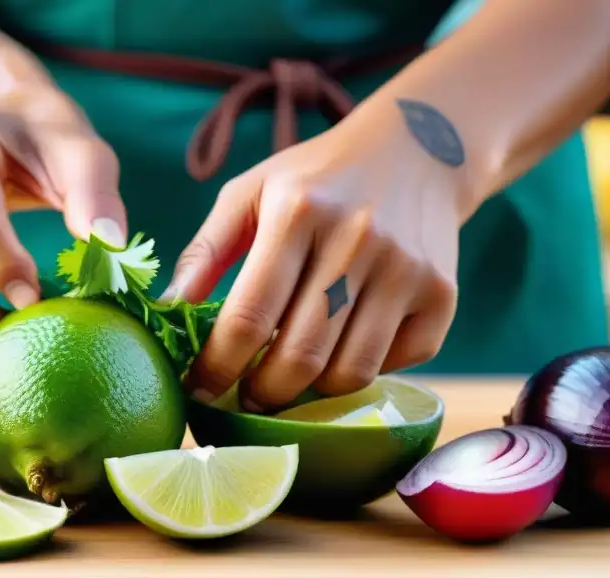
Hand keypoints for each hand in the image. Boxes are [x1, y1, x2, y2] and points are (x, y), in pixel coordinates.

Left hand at [165, 105, 462, 410]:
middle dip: (262, 394)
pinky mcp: (442, 295)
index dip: (217, 368)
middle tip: (246, 396)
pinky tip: (341, 351)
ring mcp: (406, 270)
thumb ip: (204, 251)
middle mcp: (357, 241)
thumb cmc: (316, 179)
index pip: (248, 317)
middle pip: (300, 357)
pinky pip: (393, 364)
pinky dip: (361, 372)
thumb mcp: (250, 193)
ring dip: (310, 394)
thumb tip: (167, 312)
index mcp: (298, 212)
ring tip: (288, 381)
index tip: (199, 389)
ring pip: (349, 373)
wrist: (418, 149)